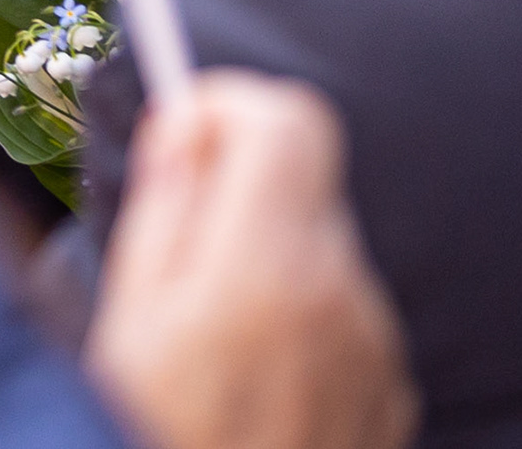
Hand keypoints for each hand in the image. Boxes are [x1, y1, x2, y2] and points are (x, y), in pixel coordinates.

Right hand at [87, 74, 413, 448]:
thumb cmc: (163, 428)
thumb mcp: (131, 316)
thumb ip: (168, 207)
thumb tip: (186, 126)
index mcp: (269, 265)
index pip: (288, 120)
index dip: (228, 106)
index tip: (181, 138)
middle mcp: (342, 295)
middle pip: (304, 181)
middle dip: (239, 188)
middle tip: (176, 247)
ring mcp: (377, 348)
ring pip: (322, 249)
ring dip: (268, 256)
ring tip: (210, 334)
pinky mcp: (391, 391)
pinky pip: (344, 313)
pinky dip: (300, 316)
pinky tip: (254, 376)